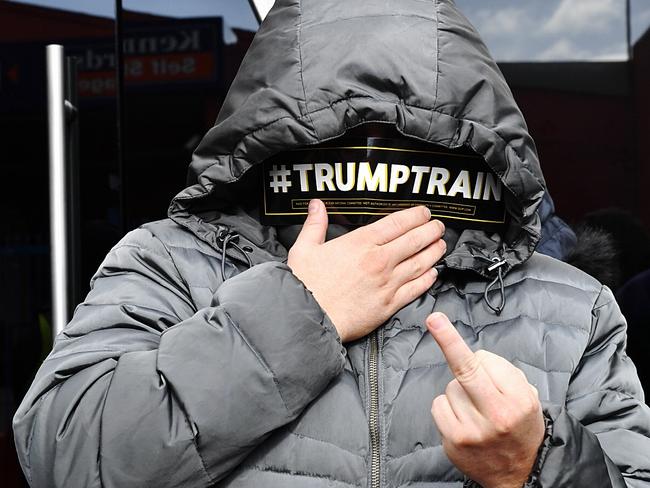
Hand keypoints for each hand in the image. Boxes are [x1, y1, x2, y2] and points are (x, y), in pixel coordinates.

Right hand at [287, 199, 445, 342]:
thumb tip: (317, 205)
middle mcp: (379, 260)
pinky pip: (415, 288)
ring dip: (434, 252)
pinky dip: (428, 279)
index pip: (398, 223)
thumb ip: (315, 224)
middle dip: (431, 231)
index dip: (416, 216)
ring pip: (421, 263)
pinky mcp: (389, 304)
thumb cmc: (305, 285)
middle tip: (439, 226)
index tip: (424, 213)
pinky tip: (433, 273)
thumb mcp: (304, 248)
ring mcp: (387, 283)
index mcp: (360, 243)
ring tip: (441, 245)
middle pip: (415, 240)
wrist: (308, 319)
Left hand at [426, 312, 544, 487]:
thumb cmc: (520, 427)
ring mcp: (473, 430)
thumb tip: (475, 356)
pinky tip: (463, 419)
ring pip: (451, 387)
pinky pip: (439, 405)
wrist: (520, 474)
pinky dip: (448, 407)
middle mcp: (497, 415)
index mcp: (518, 400)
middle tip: (434, 320)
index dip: (469, 350)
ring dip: (459, 392)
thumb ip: (504, 374)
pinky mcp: (454, 440)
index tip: (438, 321)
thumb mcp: (527, 398)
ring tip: (476, 410)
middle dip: (448, 341)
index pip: (485, 362)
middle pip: (465, 370)